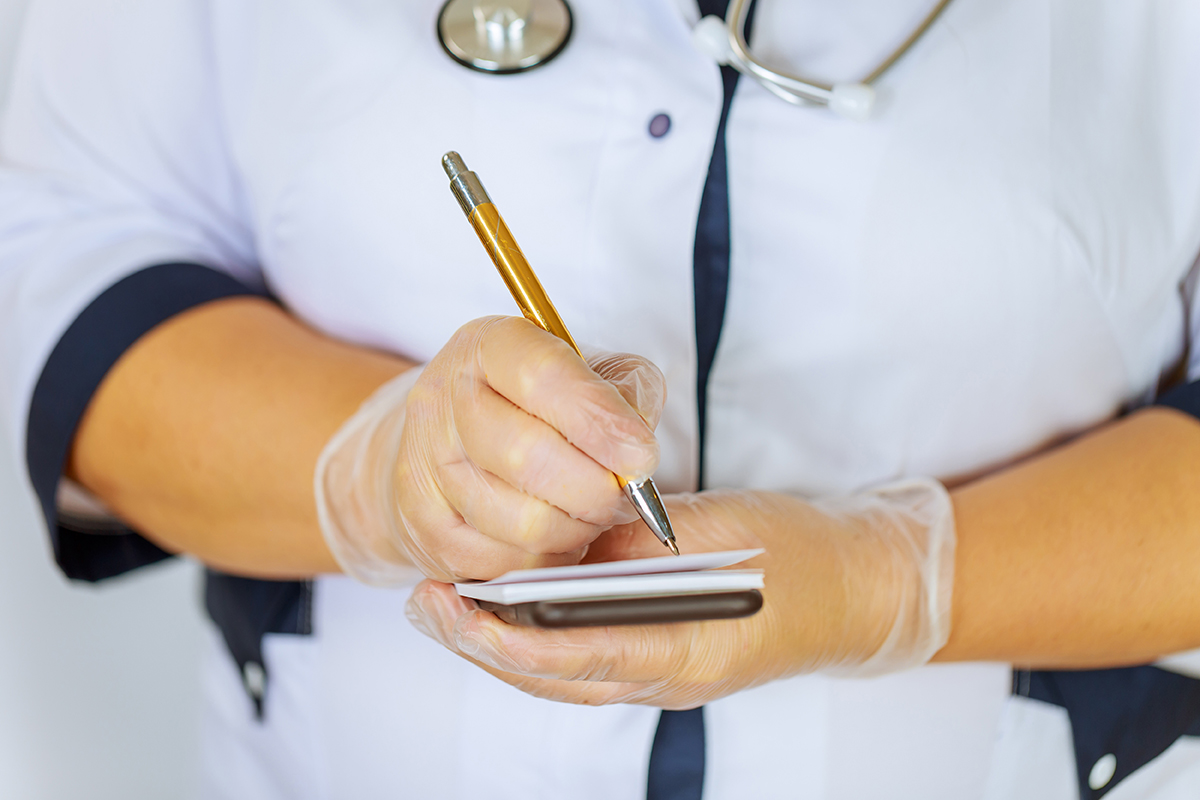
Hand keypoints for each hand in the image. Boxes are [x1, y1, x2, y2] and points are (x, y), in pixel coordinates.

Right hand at [316, 315, 666, 583]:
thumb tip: (636, 445)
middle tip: (623, 495)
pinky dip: (546, 560)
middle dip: (595, 488)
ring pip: (519, 521)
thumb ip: (624, 391)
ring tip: (590, 515)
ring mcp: (425, 465)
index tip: (641, 454)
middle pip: (527, 456)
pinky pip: (502, 563)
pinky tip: (558, 538)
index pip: (542, 376)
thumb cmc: (530, 405)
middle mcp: (444, 399)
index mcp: (488, 347)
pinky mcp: (423, 525)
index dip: (599, 420)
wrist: (448, 441)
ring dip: (576, 529)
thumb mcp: (585, 372)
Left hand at [405, 482, 954, 707]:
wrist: (856, 586)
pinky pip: (587, 662)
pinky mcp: (665, 663)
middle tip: (427, 605)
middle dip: (483, 644)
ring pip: (564, 676)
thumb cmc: (796, 553)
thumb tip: (561, 542)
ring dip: (503, 644)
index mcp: (684, 652)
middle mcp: (667, 679)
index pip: (574, 656)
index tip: (453, 602)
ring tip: (449, 606)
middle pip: (554, 678)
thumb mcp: (709, 529)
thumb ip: (633, 542)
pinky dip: (541, 640)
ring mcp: (666, 679)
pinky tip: (512, 611)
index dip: (505, 635)